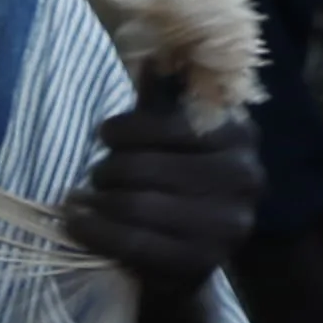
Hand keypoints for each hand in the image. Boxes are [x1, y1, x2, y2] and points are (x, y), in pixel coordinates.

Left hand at [58, 96, 257, 293]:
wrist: (193, 255)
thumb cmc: (179, 182)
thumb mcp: (175, 137)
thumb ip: (161, 103)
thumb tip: (149, 59)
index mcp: (240, 135)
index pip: (172, 125)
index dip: (129, 129)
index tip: (105, 134)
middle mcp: (244, 178)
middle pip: (148, 167)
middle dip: (108, 168)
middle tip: (94, 173)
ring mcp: (227, 226)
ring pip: (137, 205)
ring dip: (96, 201)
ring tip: (78, 199)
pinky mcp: (202, 263)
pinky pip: (133, 243)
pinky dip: (94, 231)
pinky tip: (77, 222)